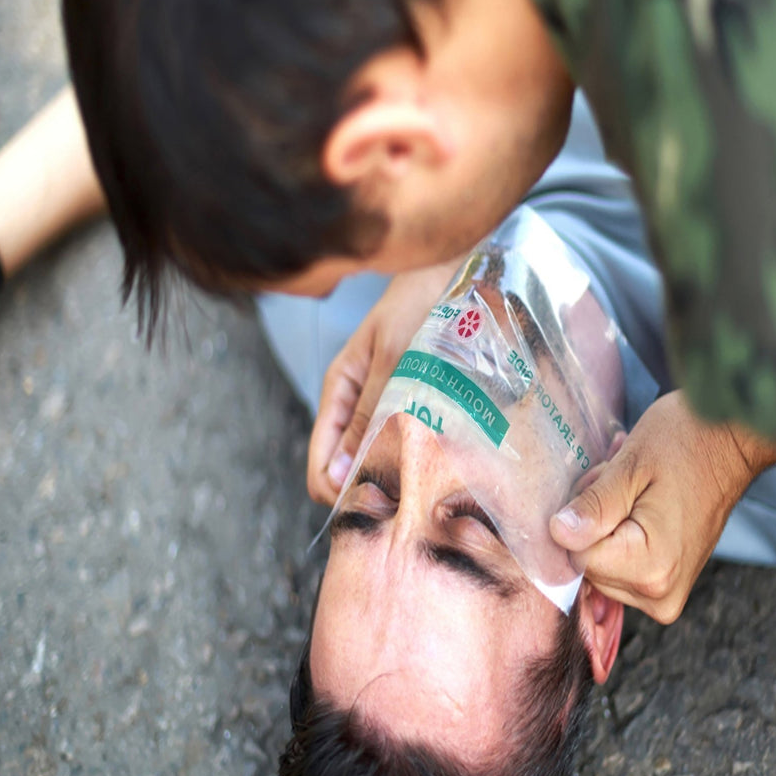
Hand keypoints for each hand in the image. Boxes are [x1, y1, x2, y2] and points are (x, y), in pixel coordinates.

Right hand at [306, 259, 459, 504]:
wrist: (453, 269)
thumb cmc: (420, 303)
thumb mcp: (393, 358)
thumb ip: (370, 412)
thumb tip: (339, 473)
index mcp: (339, 391)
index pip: (322, 466)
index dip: (342, 494)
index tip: (379, 506)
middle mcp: (358, 403)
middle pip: (350, 471)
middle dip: (374, 490)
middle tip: (412, 500)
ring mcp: (386, 403)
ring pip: (381, 460)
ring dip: (400, 476)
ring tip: (431, 485)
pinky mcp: (417, 403)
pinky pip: (408, 442)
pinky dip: (420, 458)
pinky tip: (445, 463)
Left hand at [550, 391, 775, 622]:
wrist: (733, 441)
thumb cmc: (686, 442)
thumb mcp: (631, 465)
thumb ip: (593, 506)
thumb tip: (559, 533)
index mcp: (651, 567)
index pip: (577, 556)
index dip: (579, 517)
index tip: (604, 485)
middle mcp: (660, 593)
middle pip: (588, 566)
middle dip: (592, 523)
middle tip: (620, 485)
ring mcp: (666, 594)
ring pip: (600, 566)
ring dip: (604, 528)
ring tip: (632, 492)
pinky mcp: (666, 585)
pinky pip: (619, 567)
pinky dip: (618, 536)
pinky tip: (636, 506)